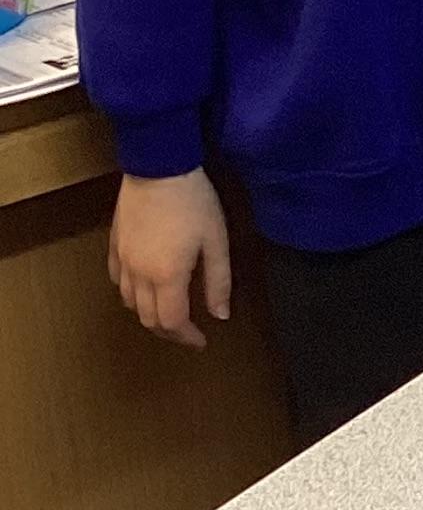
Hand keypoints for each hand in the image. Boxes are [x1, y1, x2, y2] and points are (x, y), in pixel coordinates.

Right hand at [108, 170, 231, 348]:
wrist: (158, 168)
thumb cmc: (194, 203)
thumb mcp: (216, 242)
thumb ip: (218, 282)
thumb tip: (220, 315)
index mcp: (167, 277)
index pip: (173, 322)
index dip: (187, 337)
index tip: (202, 341)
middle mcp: (139, 275)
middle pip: (147, 318)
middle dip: (168, 331)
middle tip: (187, 331)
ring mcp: (122, 260)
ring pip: (129, 302)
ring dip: (148, 314)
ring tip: (168, 312)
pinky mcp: (114, 244)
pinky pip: (117, 280)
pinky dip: (130, 293)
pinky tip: (142, 287)